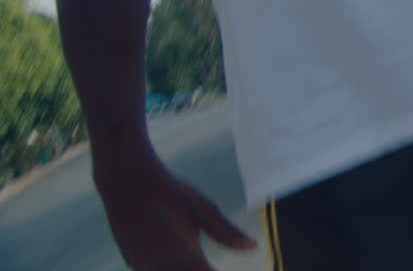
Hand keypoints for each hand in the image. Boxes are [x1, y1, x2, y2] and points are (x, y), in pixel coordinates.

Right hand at [94, 153, 255, 269]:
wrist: (126, 181)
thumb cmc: (171, 192)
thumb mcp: (204, 210)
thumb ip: (228, 234)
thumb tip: (254, 246)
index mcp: (186, 257)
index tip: (219, 265)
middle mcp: (162, 267)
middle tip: (207, 259)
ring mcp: (143, 267)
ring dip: (185, 269)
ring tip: (191, 254)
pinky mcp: (132, 262)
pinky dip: (167, 267)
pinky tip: (172, 253)